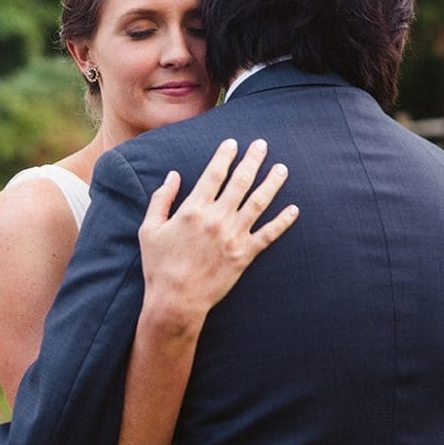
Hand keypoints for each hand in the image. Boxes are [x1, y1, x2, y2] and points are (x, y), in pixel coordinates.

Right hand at [138, 138, 298, 325]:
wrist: (175, 301)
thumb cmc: (159, 266)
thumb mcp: (149, 229)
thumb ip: (161, 199)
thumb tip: (172, 175)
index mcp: (193, 209)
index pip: (214, 173)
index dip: (225, 155)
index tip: (233, 143)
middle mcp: (217, 218)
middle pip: (240, 181)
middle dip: (252, 160)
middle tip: (262, 144)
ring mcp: (233, 236)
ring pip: (259, 203)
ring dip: (272, 183)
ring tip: (282, 168)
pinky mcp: (244, 255)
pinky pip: (269, 234)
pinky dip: (283, 221)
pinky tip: (294, 209)